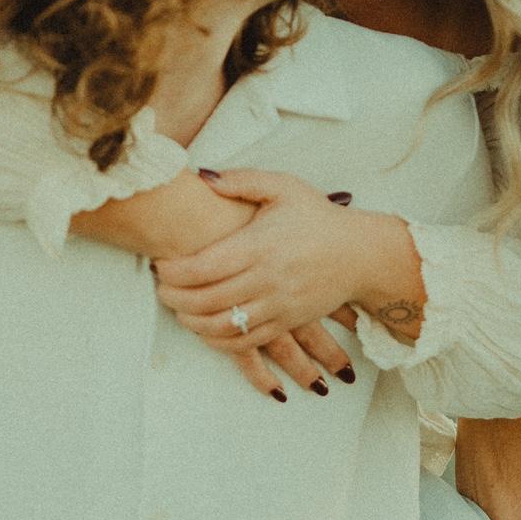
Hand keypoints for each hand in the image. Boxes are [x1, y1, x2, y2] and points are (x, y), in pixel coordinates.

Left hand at [153, 169, 363, 396]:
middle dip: (174, 298)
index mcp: (261, 245)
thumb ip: (241, 181)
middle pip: (206, 300)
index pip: (204, 267)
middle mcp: (268, 279)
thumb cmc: (318, 217)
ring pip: (223, 327)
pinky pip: (246, 342)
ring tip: (178, 309)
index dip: (173, 271)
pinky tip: (205, 329)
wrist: (361, 253)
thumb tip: (203, 177)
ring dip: (192, 322)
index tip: (159, 264)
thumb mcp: (283, 186)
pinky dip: (219, 340)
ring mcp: (278, 306)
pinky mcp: (287, 323)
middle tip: (160, 288)